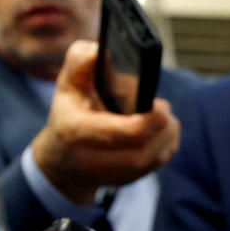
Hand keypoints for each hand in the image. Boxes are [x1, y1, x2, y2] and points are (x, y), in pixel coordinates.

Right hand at [31, 40, 180, 204]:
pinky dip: (167, 143)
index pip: (116, 135)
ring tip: (161, 115)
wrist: (62, 161)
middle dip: (162, 127)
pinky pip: (159, 161)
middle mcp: (92, 159)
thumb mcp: (67, 85)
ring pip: (154, 158)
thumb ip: (80, 62)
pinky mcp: (130, 180)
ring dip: (167, 134)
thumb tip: (98, 50)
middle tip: (163, 107)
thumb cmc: (69, 114)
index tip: (161, 108)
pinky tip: (159, 129)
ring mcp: (113, 175)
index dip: (144, 124)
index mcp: (76, 131)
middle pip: (141, 152)